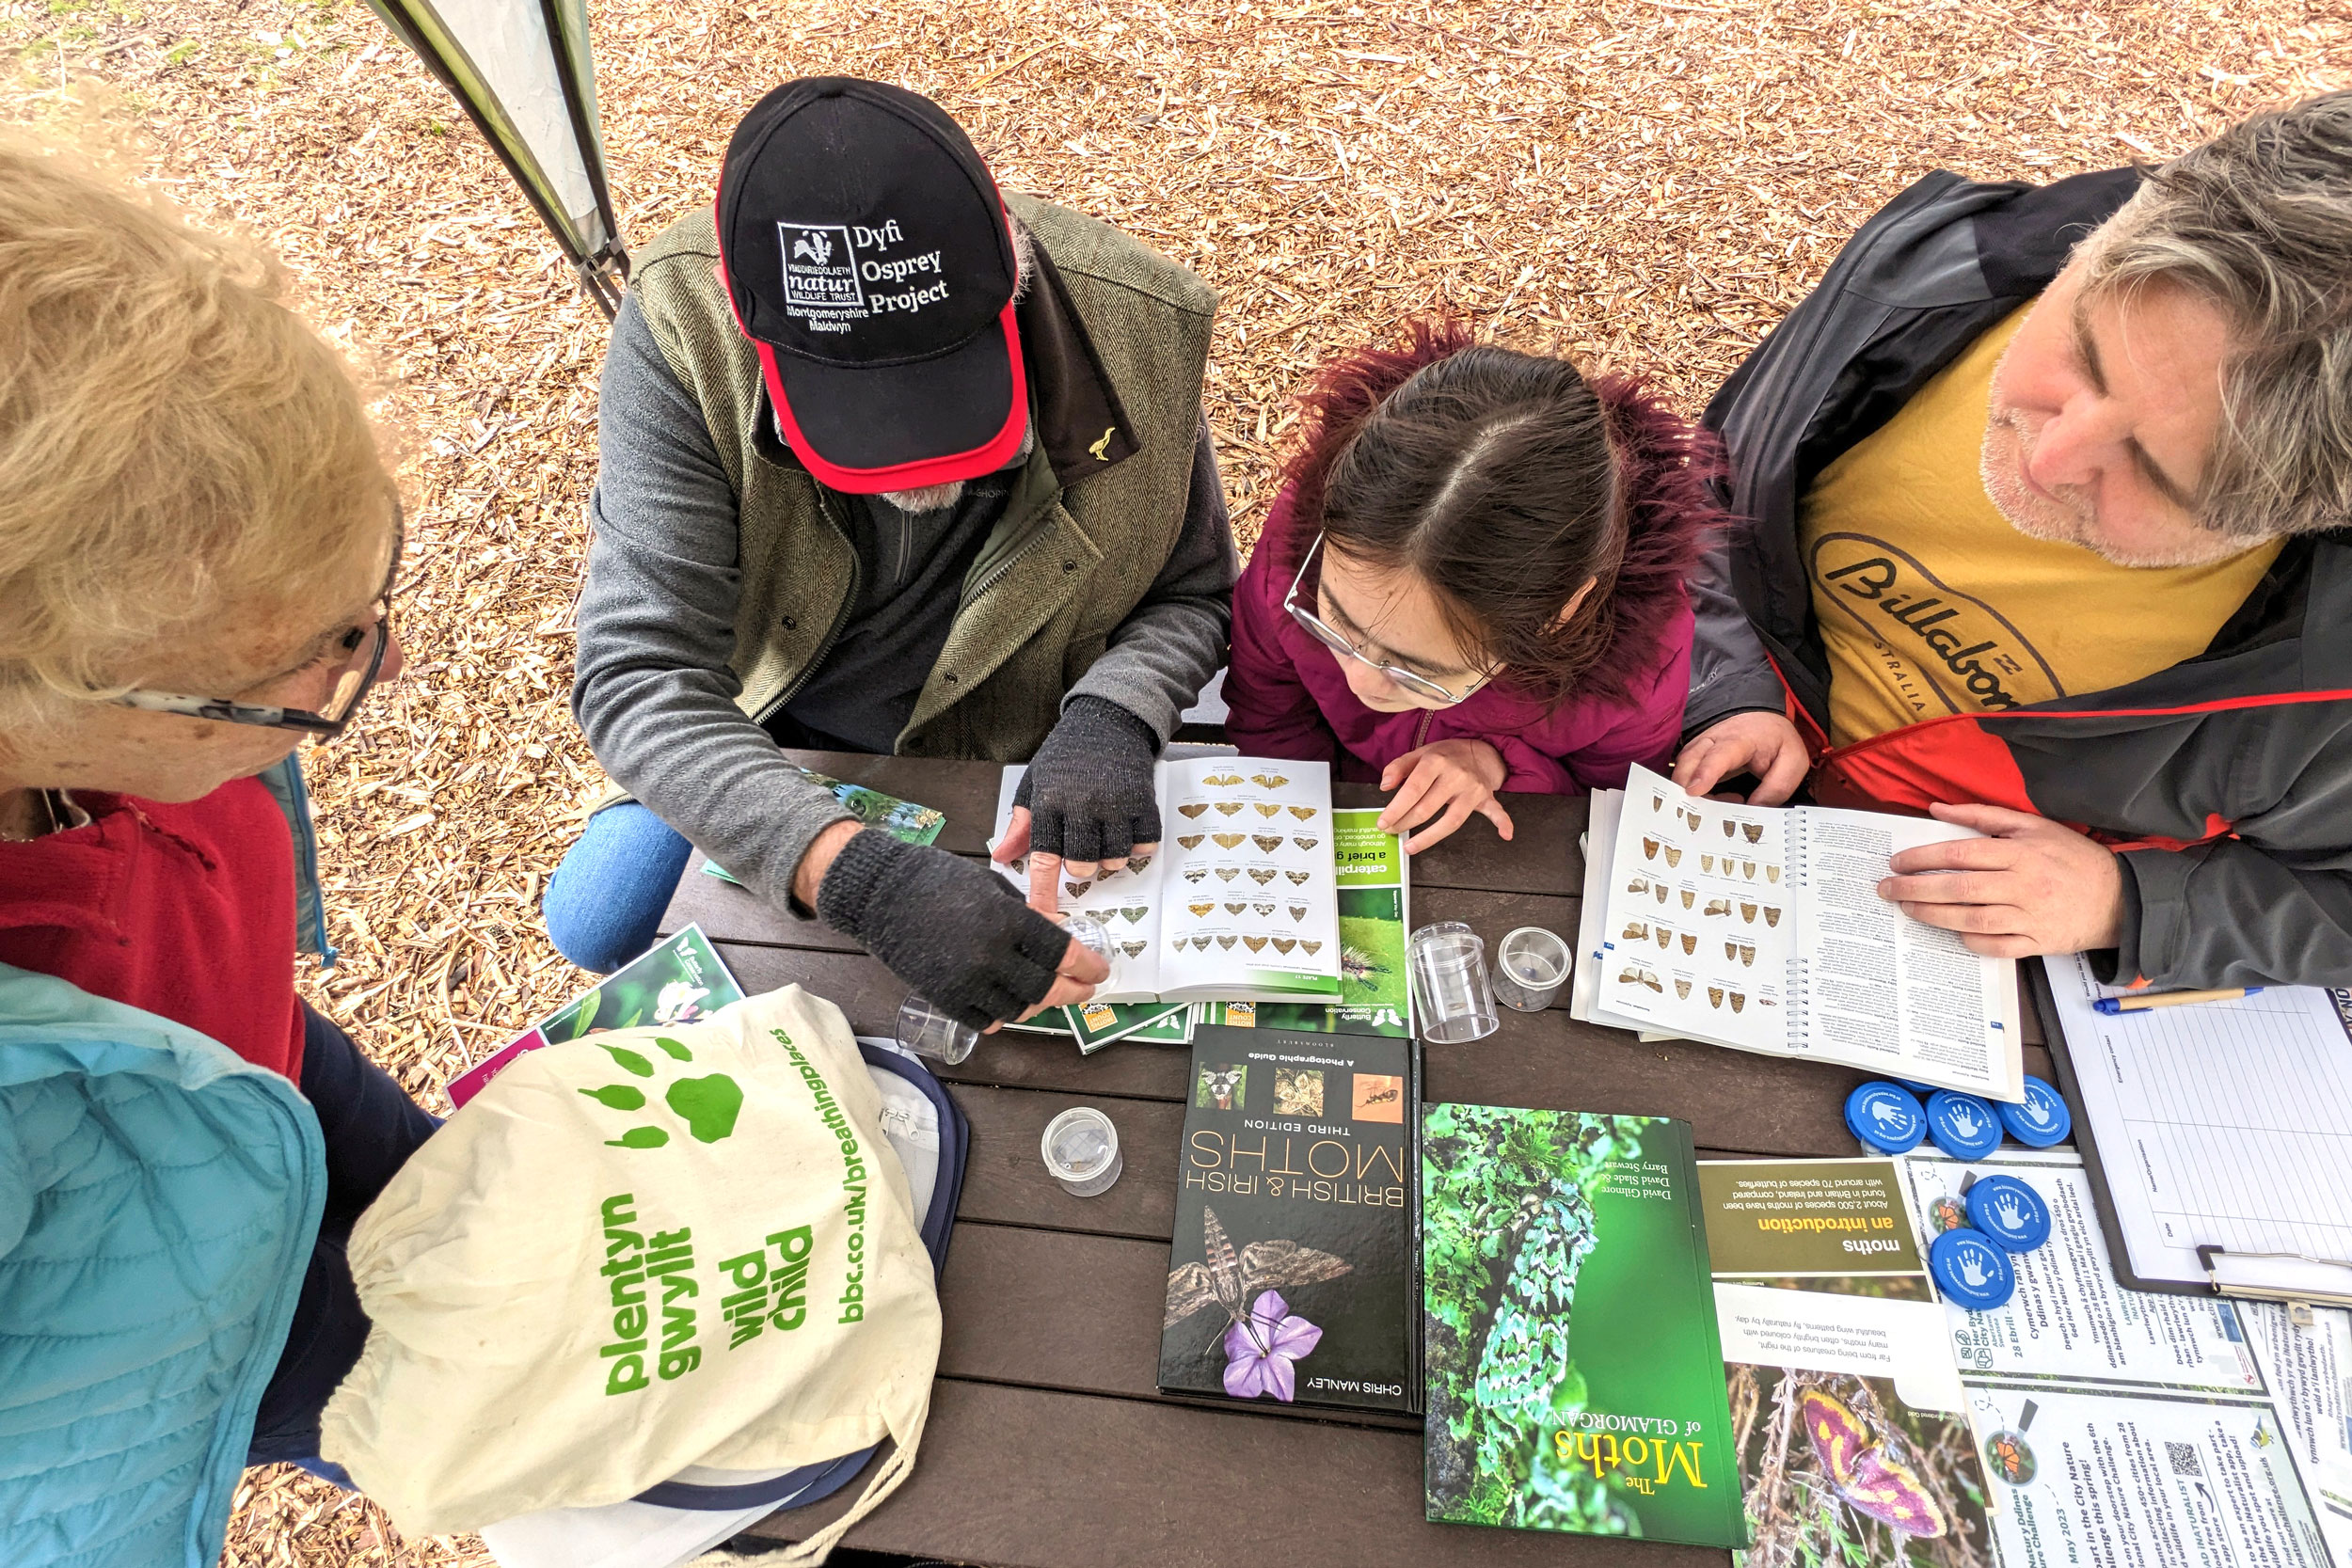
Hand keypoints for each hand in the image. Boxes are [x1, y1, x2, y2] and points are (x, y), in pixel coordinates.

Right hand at [815, 829, 1109, 1029]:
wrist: (880, 893)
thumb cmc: (938, 879)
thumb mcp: (991, 885)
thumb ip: (1027, 914)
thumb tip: (1059, 934)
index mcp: (1007, 920)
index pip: (1061, 953)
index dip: (1086, 965)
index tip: (1099, 971)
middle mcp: (992, 956)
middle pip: (1046, 988)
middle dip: (1072, 992)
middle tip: (1084, 990)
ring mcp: (967, 982)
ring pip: (1019, 1009)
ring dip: (1038, 1004)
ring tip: (1046, 995)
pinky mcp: (945, 999)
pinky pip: (986, 1020)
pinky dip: (1003, 1016)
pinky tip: (1010, 1007)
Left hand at [993, 695, 1160, 916]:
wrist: (1108, 719)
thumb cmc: (1067, 754)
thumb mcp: (1036, 782)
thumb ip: (1022, 822)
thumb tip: (1002, 857)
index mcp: (1050, 801)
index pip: (1044, 856)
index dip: (1043, 890)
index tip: (1042, 914)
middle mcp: (1082, 804)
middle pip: (1084, 862)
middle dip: (1081, 865)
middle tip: (1082, 850)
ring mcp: (1115, 803)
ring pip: (1115, 857)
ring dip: (1110, 858)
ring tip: (1105, 839)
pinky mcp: (1143, 800)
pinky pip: (1145, 843)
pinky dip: (1138, 847)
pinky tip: (1129, 834)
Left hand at [1377, 739, 1513, 854]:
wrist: (1477, 750)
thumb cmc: (1444, 756)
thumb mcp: (1418, 753)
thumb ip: (1398, 767)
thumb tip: (1385, 786)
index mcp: (1436, 761)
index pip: (1413, 789)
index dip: (1396, 808)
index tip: (1384, 822)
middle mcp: (1456, 775)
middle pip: (1428, 807)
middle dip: (1405, 823)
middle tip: (1391, 832)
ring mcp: (1473, 788)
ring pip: (1452, 819)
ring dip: (1430, 836)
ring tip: (1411, 846)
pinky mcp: (1486, 798)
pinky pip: (1497, 811)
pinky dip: (1503, 822)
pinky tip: (1505, 834)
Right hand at [1671, 711, 1809, 803]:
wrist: (1763, 721)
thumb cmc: (1777, 741)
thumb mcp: (1793, 762)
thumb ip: (1776, 788)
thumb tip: (1753, 811)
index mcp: (1741, 739)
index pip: (1719, 754)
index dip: (1705, 772)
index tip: (1695, 791)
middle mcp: (1713, 739)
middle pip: (1689, 761)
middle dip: (1686, 787)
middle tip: (1703, 813)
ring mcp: (1700, 746)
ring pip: (1681, 769)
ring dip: (1691, 794)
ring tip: (1719, 806)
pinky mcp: (1693, 756)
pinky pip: (1683, 775)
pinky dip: (1692, 793)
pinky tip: (1714, 799)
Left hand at [1877, 802, 2124, 957]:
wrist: (2120, 898)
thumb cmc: (2071, 858)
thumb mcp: (2033, 826)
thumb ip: (1982, 815)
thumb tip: (1936, 808)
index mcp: (2020, 852)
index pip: (1961, 853)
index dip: (1923, 858)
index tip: (1897, 862)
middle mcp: (2023, 885)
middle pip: (1959, 888)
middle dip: (1916, 889)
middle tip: (1887, 889)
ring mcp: (2031, 916)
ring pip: (1971, 920)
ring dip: (1933, 915)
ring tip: (1908, 908)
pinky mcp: (2038, 942)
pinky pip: (1996, 946)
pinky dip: (1971, 941)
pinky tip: (1953, 933)